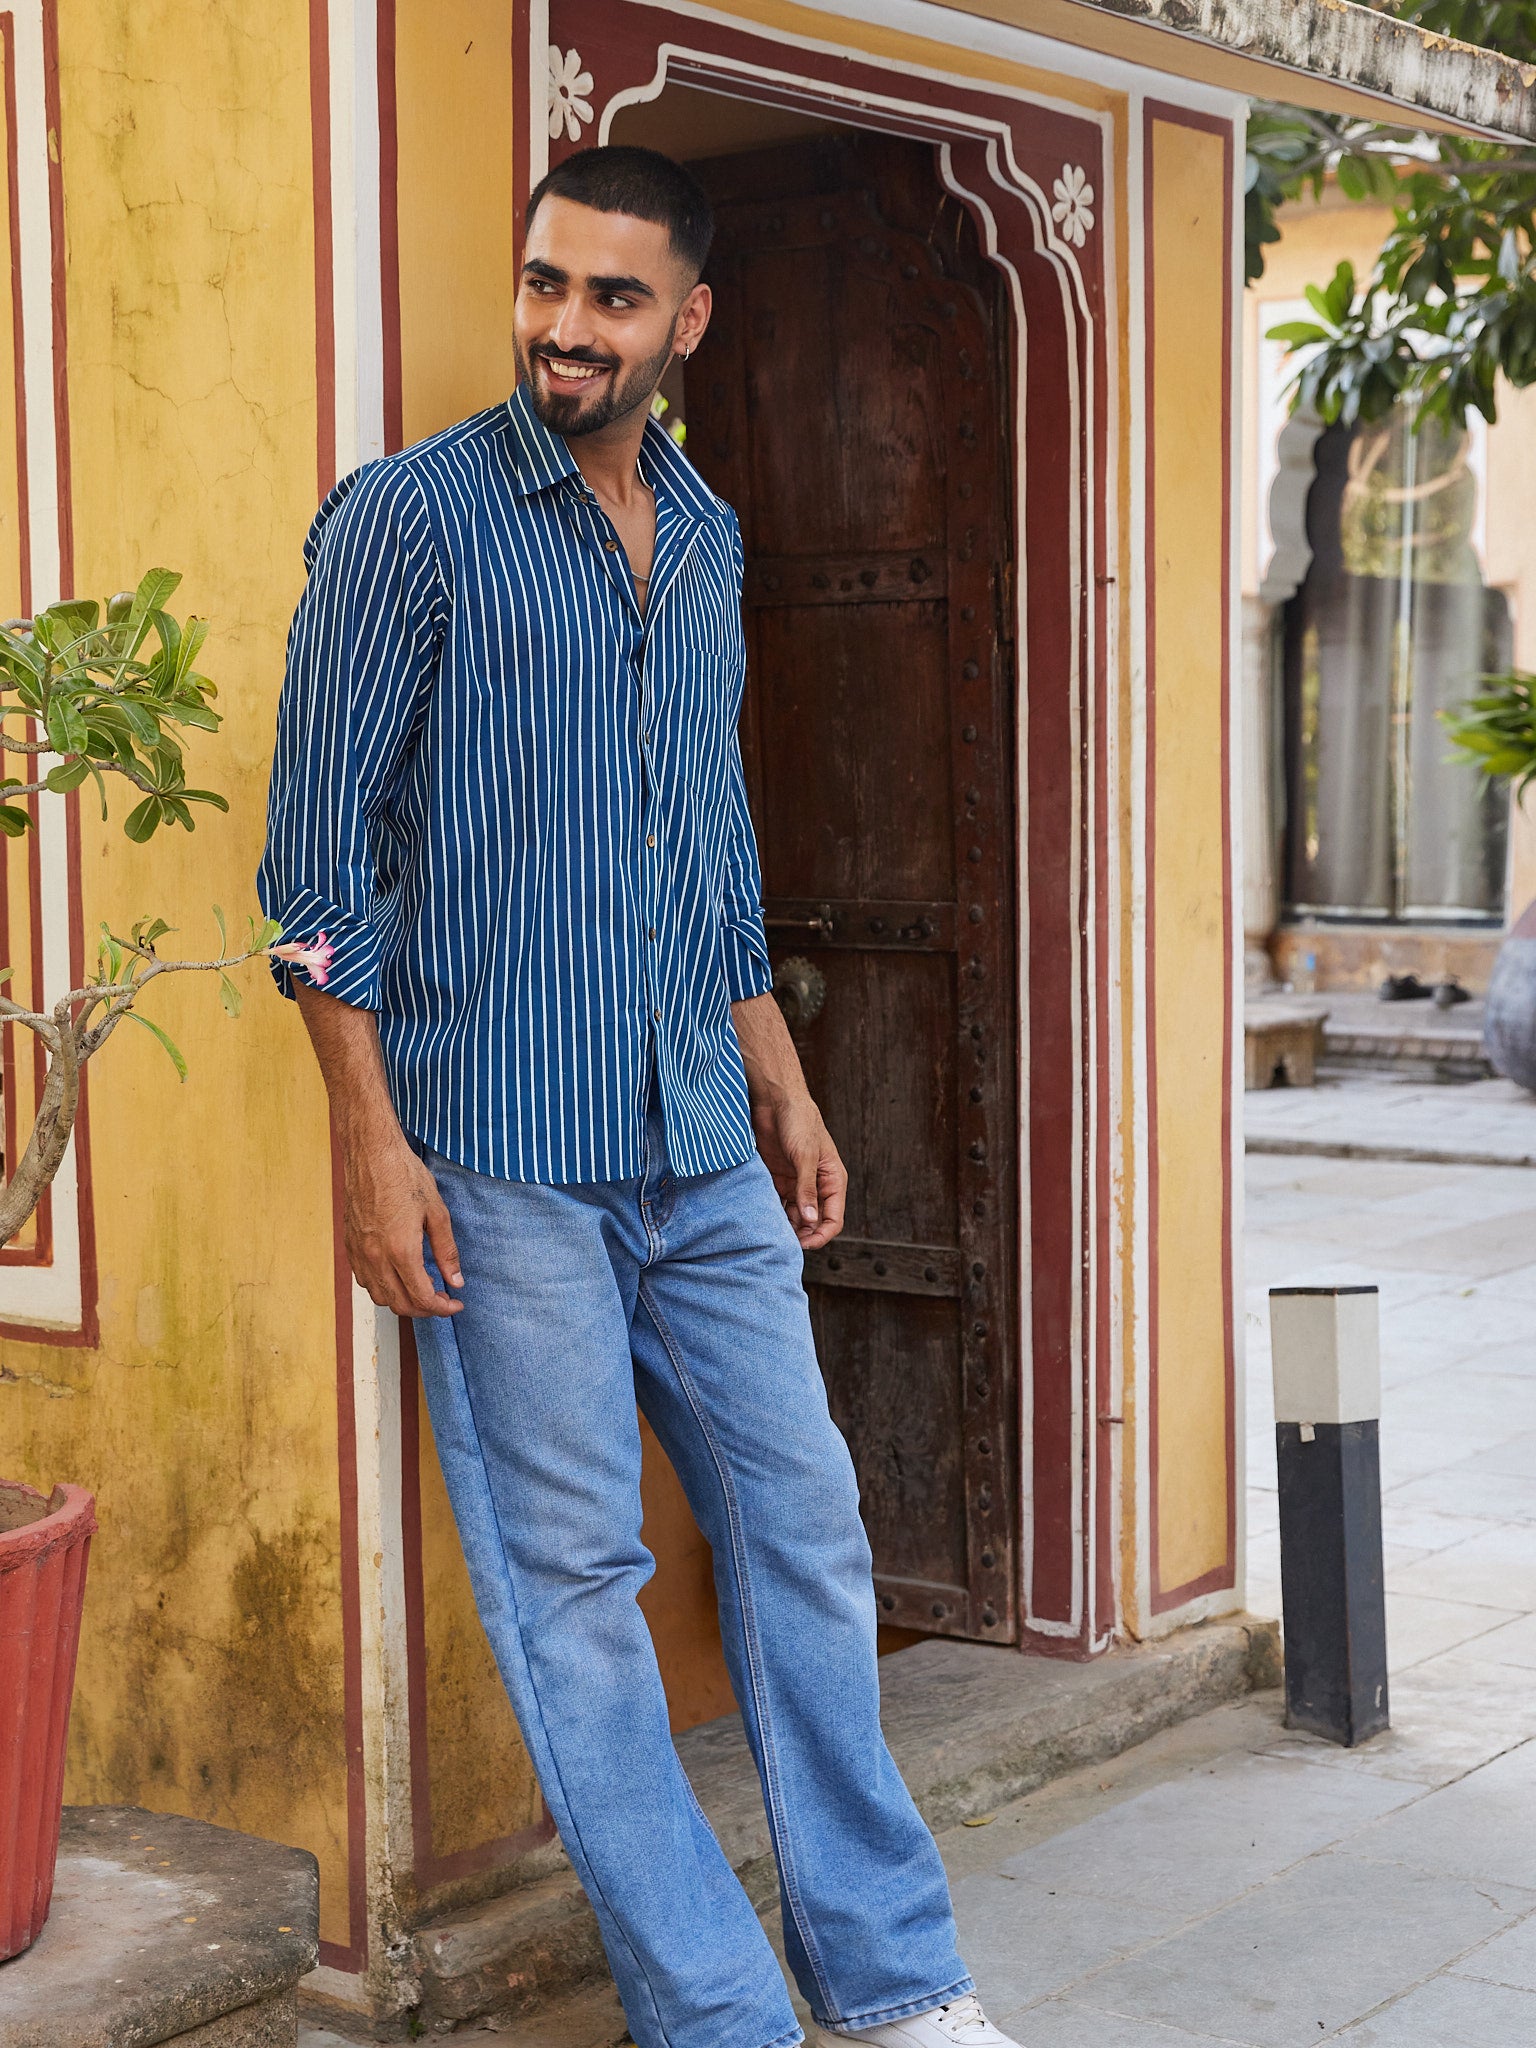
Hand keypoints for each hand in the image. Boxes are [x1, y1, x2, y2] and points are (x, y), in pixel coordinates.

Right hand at [341, 1131, 463, 1316]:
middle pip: (399, 1304)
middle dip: (424, 1310)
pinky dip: (382, 1288)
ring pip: (379, 1296)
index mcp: (401, 1250)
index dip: (442, 1308)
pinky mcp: (349, 1244)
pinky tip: (397, 1276)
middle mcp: (375, 1257)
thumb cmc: (404, 1175)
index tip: (455, 1303)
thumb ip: (446, 1251)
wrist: (370, 1153)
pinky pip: (364, 1280)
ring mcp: (359, 1252)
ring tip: (422, 1288)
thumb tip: (455, 1280)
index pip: (421, 1297)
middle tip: (442, 1299)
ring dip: (402, 1301)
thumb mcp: (436, 1212)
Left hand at [751, 1087, 846, 1249]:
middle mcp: (816, 1185)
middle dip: (802, 1234)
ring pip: (795, 1216)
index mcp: (832, 1180)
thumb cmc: (799, 1122)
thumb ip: (807, 1189)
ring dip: (787, 1226)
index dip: (821, 1235)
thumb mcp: (804, 1156)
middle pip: (813, 1221)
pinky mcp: (779, 1179)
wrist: (775, 1101)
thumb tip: (811, 1220)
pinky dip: (774, 1213)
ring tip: (773, 1234)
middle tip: (784, 1243)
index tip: (804, 1245)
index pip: (833, 1218)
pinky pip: (779, 1204)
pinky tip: (764, 1220)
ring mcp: (797, 1183)